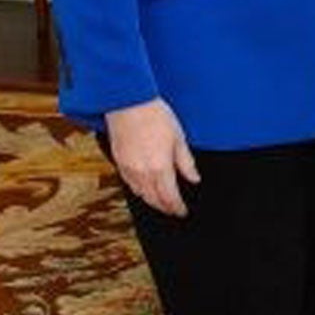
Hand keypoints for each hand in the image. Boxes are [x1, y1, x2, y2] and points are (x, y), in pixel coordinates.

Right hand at [104, 98, 198, 216]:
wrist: (128, 103)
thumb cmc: (155, 116)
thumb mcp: (178, 138)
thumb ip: (186, 163)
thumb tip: (194, 179)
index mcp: (160, 168)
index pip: (170, 197)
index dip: (177, 208)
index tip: (183, 211)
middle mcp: (143, 173)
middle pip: (154, 200)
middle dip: (165, 208)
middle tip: (174, 211)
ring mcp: (129, 168)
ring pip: (141, 194)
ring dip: (152, 201)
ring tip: (161, 203)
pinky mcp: (119, 162)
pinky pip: (130, 184)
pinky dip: (139, 191)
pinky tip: (145, 189)